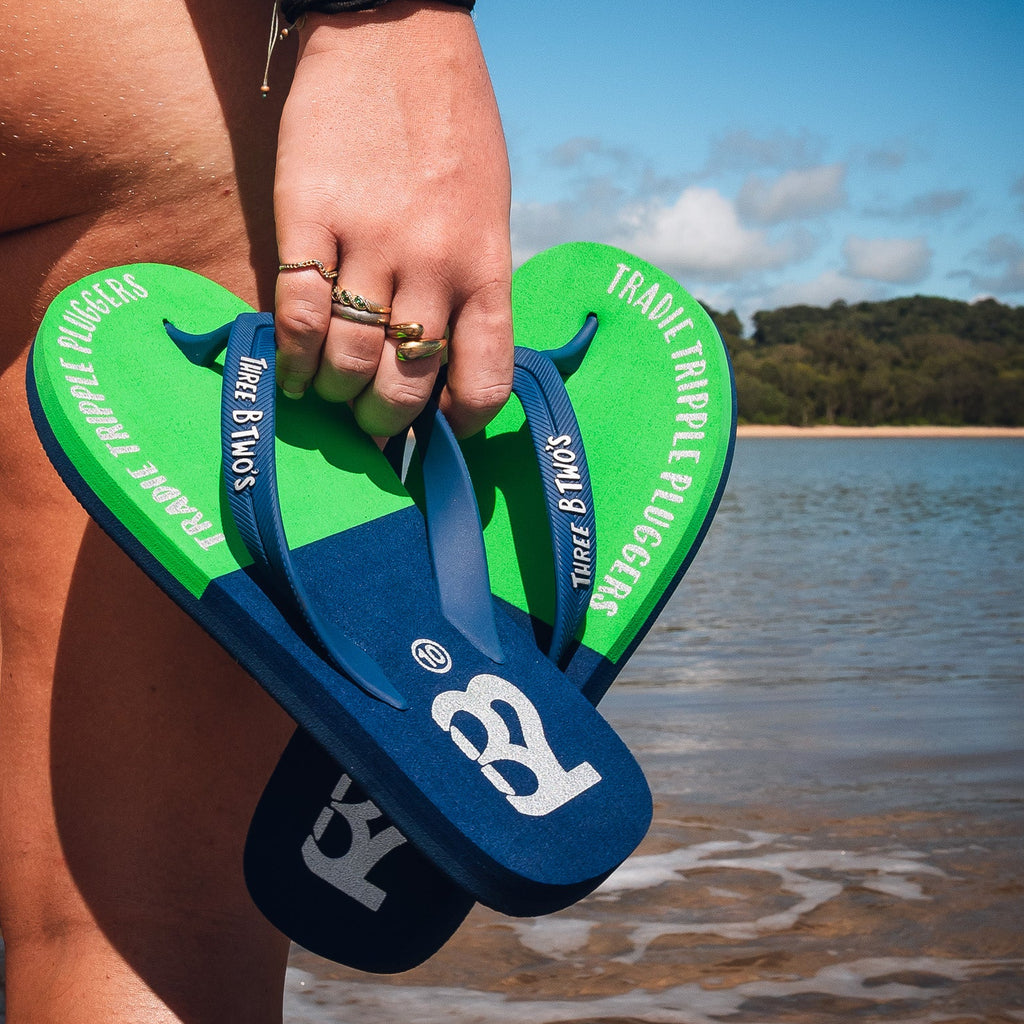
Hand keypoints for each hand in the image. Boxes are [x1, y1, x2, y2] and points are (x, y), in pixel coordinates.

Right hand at [273, 2, 512, 437]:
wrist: (395, 32)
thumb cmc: (453, 129)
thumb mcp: (490, 211)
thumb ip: (472, 287)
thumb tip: (445, 362)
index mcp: (488, 266)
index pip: (484, 380)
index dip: (462, 426)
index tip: (442, 433)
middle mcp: (435, 264)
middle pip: (405, 386)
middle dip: (384, 423)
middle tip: (370, 424)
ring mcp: (371, 240)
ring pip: (347, 359)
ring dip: (334, 394)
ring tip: (328, 393)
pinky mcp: (308, 213)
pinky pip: (295, 311)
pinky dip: (290, 355)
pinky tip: (291, 368)